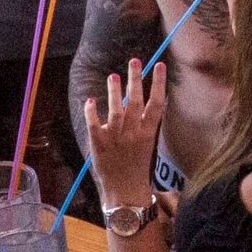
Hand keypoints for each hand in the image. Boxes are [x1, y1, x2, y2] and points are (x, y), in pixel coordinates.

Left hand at [83, 59, 172, 219]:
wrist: (125, 191)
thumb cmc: (136, 166)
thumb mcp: (147, 143)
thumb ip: (143, 123)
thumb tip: (139, 99)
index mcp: (148, 132)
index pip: (157, 103)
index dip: (159, 83)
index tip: (159, 65)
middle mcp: (133, 133)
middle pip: (135, 101)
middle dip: (135, 79)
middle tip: (135, 60)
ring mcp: (115, 139)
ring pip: (115, 110)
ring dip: (114, 91)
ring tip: (113, 75)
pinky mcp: (99, 145)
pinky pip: (94, 125)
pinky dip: (92, 112)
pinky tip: (91, 100)